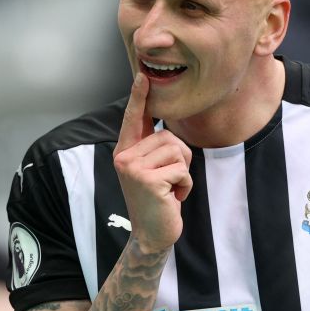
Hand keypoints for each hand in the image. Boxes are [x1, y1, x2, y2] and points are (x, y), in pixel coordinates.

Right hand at [113, 74, 191, 253]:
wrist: (152, 235)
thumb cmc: (157, 200)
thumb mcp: (149, 171)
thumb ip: (152, 148)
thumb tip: (162, 122)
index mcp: (125, 151)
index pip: (134, 119)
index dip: (139, 97)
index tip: (142, 75)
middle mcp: (124, 157)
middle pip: (169, 137)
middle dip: (180, 159)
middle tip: (170, 181)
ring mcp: (133, 169)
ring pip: (177, 152)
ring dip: (184, 173)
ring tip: (171, 190)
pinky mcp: (148, 181)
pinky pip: (182, 170)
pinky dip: (185, 186)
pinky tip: (173, 199)